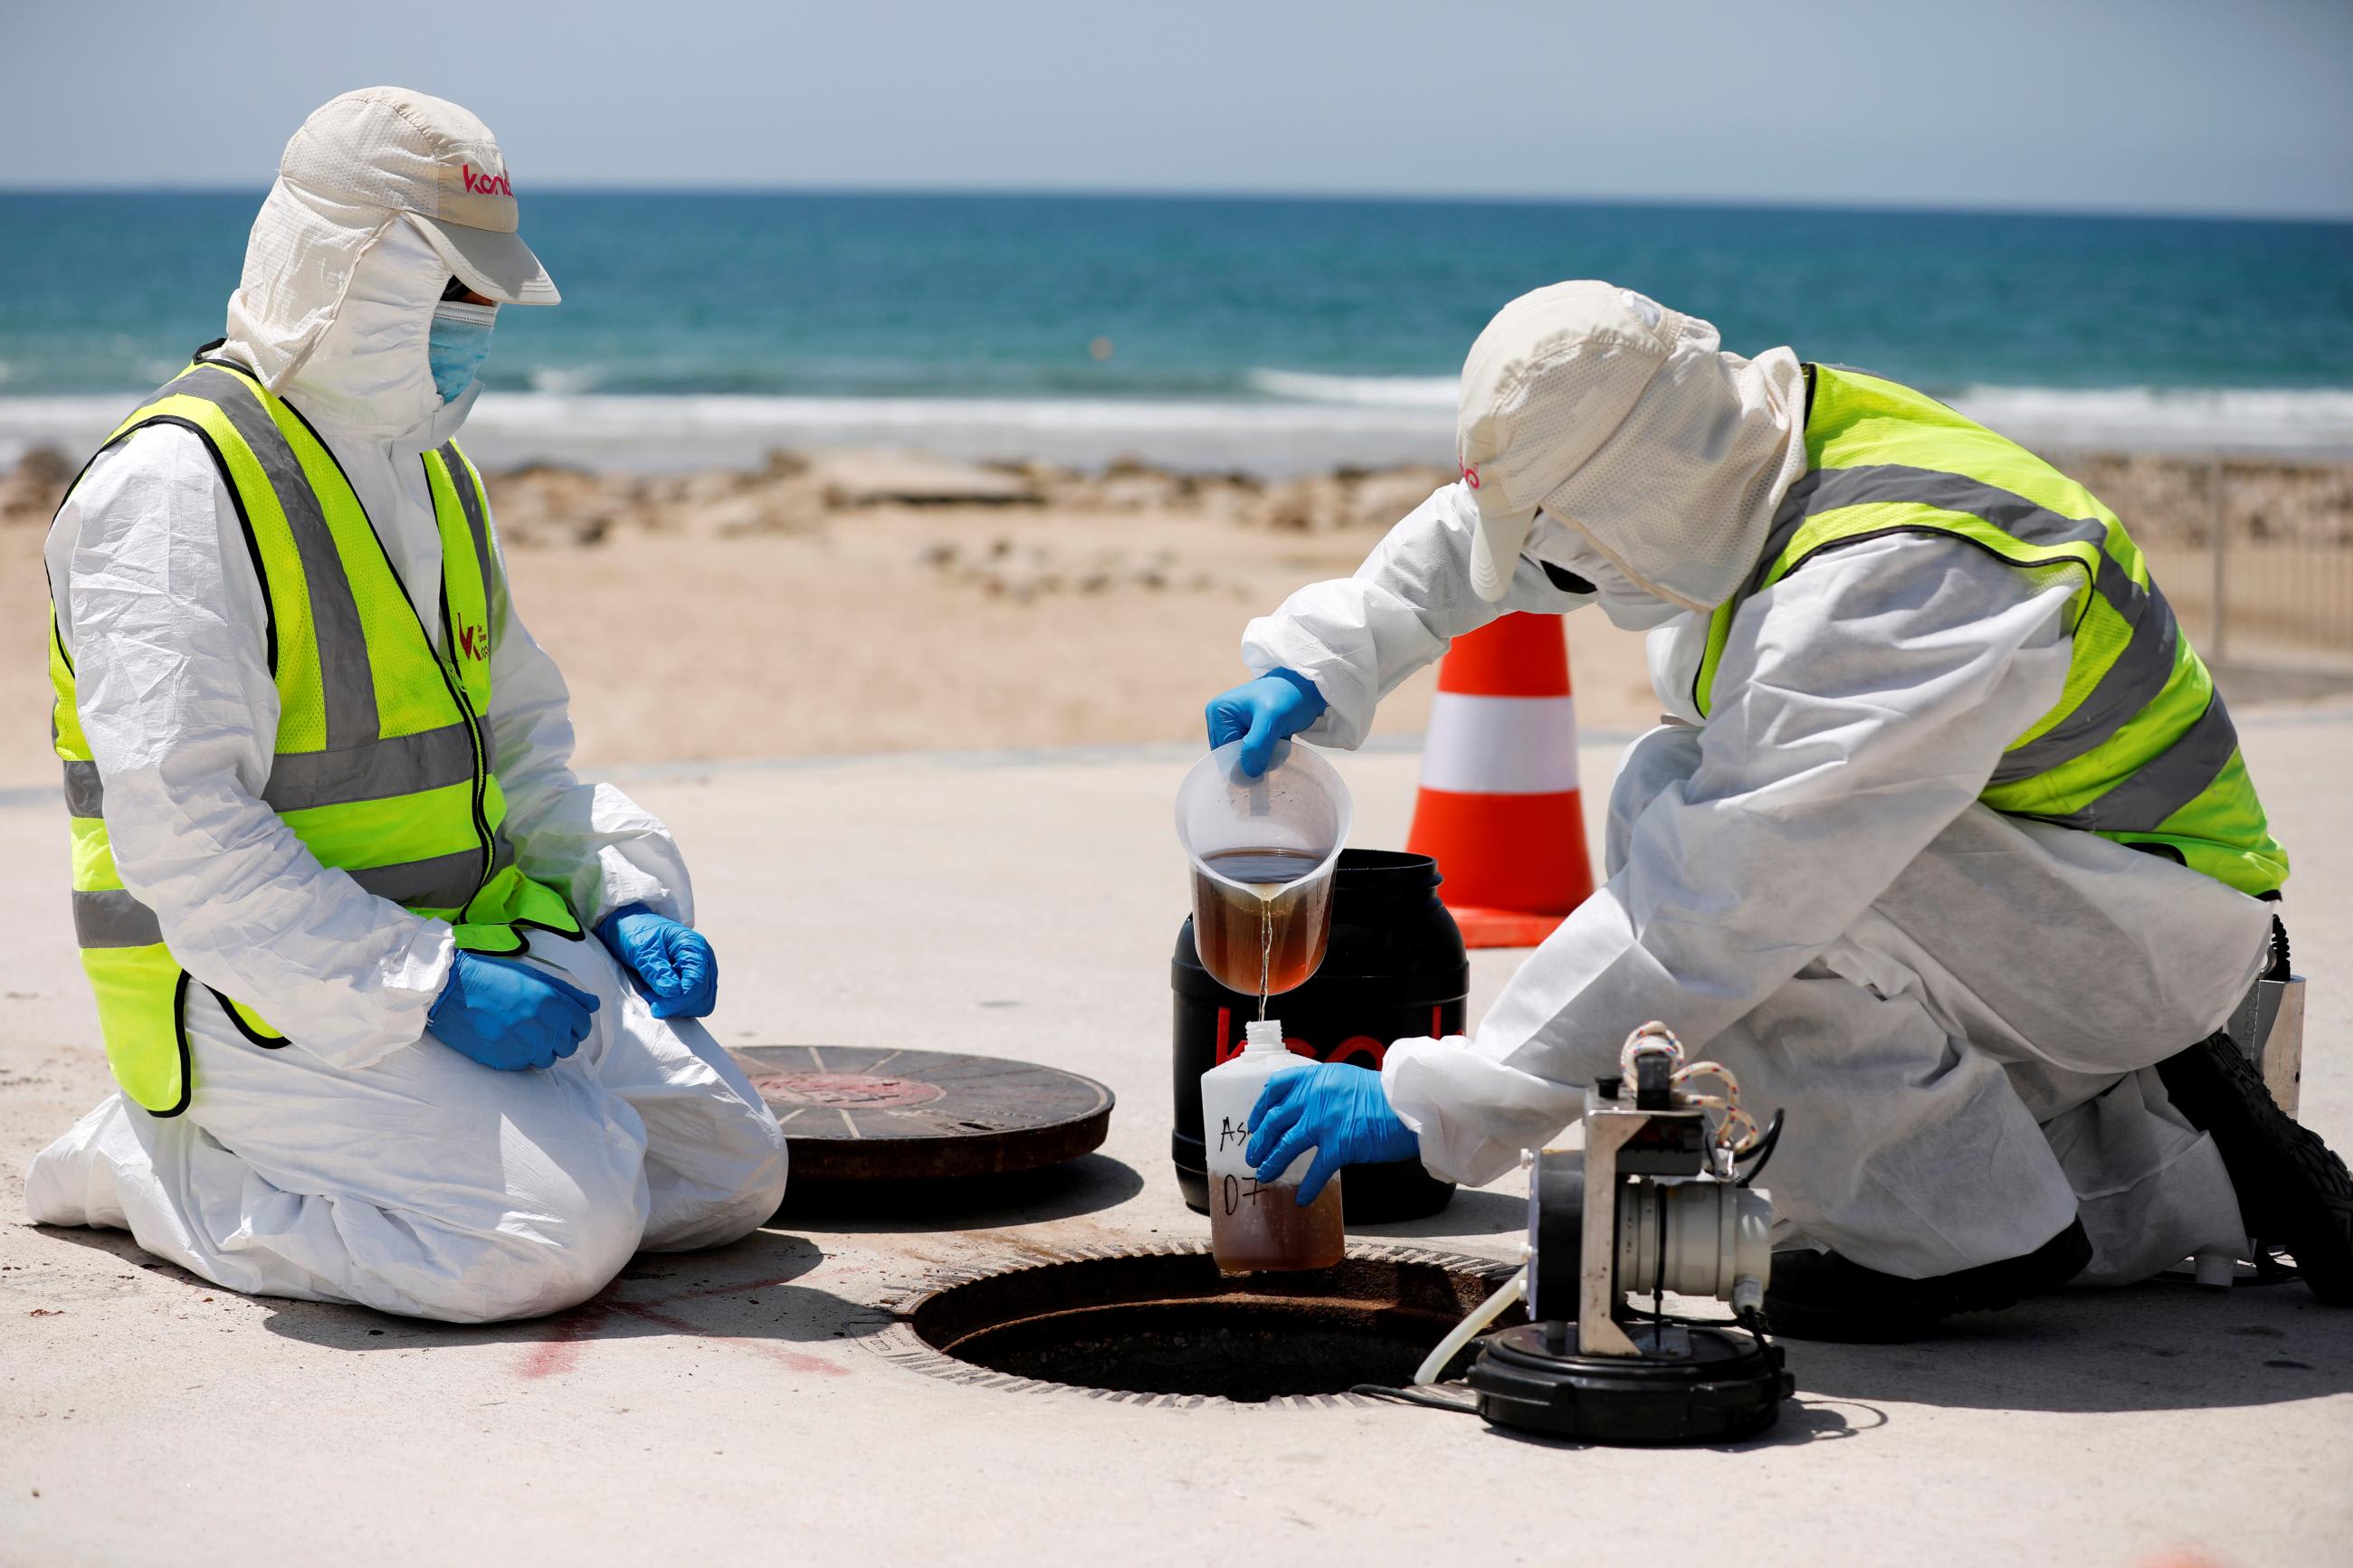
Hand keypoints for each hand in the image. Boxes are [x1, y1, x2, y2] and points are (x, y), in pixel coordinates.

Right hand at [429, 952, 598, 1070]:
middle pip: (568, 1046)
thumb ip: (569, 994)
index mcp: (556, 1003)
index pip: (583, 1025)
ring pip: (547, 1059)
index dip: (574, 1024)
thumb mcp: (535, 977)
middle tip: (537, 1026)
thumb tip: (594, 1005)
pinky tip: (505, 1039)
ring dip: (539, 1049)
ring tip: (519, 1032)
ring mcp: (527, 1046)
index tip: (561, 1020)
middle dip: (558, 1038)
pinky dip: (519, 1056)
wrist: (453, 991)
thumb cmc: (494, 978)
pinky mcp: (508, 1060)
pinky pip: (525, 1065)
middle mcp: (546, 1027)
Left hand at [596, 904, 717, 1018]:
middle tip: (652, 1000)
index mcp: (694, 947)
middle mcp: (704, 959)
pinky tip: (661, 996)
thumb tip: (673, 991)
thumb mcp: (642, 950)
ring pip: (702, 1002)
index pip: (697, 984)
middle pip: (703, 996)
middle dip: (678, 1005)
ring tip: (654, 997)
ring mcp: (702, 970)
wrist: (631, 925)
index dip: (679, 1001)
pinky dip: (679, 1005)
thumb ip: (657, 970)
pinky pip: (695, 1001)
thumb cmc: (636, 933)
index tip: (656, 1008)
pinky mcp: (695, 979)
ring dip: (679, 1007)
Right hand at [1203, 669, 1327, 777]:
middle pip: (1231, 754)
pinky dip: (1266, 754)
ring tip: (1279, 745)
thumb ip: (1256, 747)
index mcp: (1217, 712)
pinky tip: (1279, 744)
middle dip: (1252, 759)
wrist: (1309, 687)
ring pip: (1243, 755)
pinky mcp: (1247, 729)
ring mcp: (1234, 724)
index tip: (1264, 764)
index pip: (1222, 752)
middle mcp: (1220, 718)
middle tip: (1274, 752)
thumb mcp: (1271, 721)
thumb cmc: (1288, 697)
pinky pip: (1252, 752)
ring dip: (1262, 758)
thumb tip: (1247, 774)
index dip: (1241, 762)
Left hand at [1245, 1061, 1419, 1205]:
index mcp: (1318, 1078)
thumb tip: (1307, 1111)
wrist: (1413, 1105)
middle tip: (1253, 1154)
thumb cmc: (1388, 1097)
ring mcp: (1325, 1120)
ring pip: (1286, 1145)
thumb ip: (1325, 1092)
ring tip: (1266, 1174)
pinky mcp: (1339, 1145)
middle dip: (1260, 1140)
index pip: (1277, 1087)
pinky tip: (1302, 1198)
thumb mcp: (1348, 1081)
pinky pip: (1315, 1170)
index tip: (1255, 1121)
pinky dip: (1307, 1187)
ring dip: (1272, 1163)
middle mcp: (1316, 1096)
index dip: (1261, 1106)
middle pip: (1275, 1120)